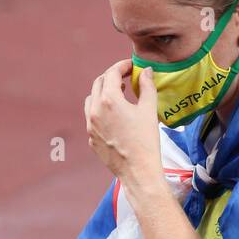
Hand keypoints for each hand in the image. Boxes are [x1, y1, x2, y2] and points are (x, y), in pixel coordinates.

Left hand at [84, 58, 162, 188]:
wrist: (137, 172)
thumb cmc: (146, 141)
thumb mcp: (149, 111)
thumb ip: (147, 87)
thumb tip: (146, 72)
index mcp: (109, 100)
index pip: (112, 73)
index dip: (122, 66)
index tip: (131, 66)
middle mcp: (95, 110)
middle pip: (99, 83)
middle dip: (112, 77)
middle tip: (126, 77)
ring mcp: (90, 125)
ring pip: (91, 100)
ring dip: (103, 93)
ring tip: (118, 95)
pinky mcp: (90, 138)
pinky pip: (92, 118)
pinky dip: (101, 110)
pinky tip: (114, 116)